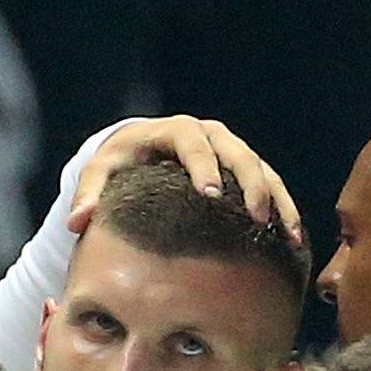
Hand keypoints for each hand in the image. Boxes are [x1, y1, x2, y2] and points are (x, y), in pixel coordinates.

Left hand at [71, 117, 303, 241]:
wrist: (144, 154)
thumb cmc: (122, 166)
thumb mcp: (102, 175)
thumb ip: (90, 196)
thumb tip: (76, 222)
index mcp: (173, 131)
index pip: (192, 142)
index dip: (203, 166)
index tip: (210, 195)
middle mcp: (207, 135)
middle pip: (236, 152)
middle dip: (249, 184)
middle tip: (255, 216)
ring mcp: (230, 152)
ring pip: (261, 169)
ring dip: (276, 200)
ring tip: (286, 233)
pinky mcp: (244, 171)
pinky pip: (270, 186)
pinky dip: (283, 209)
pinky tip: (293, 239)